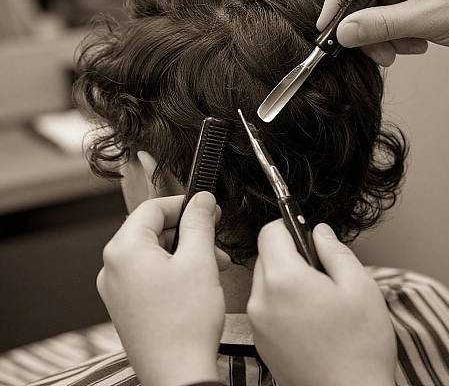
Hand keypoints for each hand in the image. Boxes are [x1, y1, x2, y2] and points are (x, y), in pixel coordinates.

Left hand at [97, 192, 226, 385]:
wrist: (178, 376)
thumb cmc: (184, 325)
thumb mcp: (199, 260)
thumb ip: (200, 222)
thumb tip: (202, 200)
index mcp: (124, 251)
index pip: (153, 208)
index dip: (184, 204)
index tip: (207, 207)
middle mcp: (113, 268)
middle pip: (154, 230)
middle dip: (189, 231)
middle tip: (215, 236)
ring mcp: (118, 289)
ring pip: (155, 253)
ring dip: (187, 251)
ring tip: (214, 264)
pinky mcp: (128, 305)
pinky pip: (151, 273)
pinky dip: (176, 269)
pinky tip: (199, 280)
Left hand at [247, 220, 395, 385]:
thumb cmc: (359, 348)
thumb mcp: (359, 287)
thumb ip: (335, 250)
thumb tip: (319, 231)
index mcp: (284, 280)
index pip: (269, 232)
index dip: (289, 226)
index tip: (306, 234)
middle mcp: (262, 299)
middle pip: (266, 255)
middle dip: (291, 254)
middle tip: (320, 272)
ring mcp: (258, 323)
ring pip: (265, 280)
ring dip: (287, 278)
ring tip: (317, 299)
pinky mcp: (261, 340)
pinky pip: (266, 305)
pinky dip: (282, 301)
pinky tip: (309, 317)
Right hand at [317, 0, 448, 65]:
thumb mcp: (428, 18)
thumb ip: (381, 25)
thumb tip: (345, 32)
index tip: (327, 26)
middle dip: (371, 28)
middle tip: (376, 52)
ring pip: (379, 10)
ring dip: (387, 36)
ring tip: (407, 48)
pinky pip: (394, 16)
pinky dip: (400, 35)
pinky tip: (418, 43)